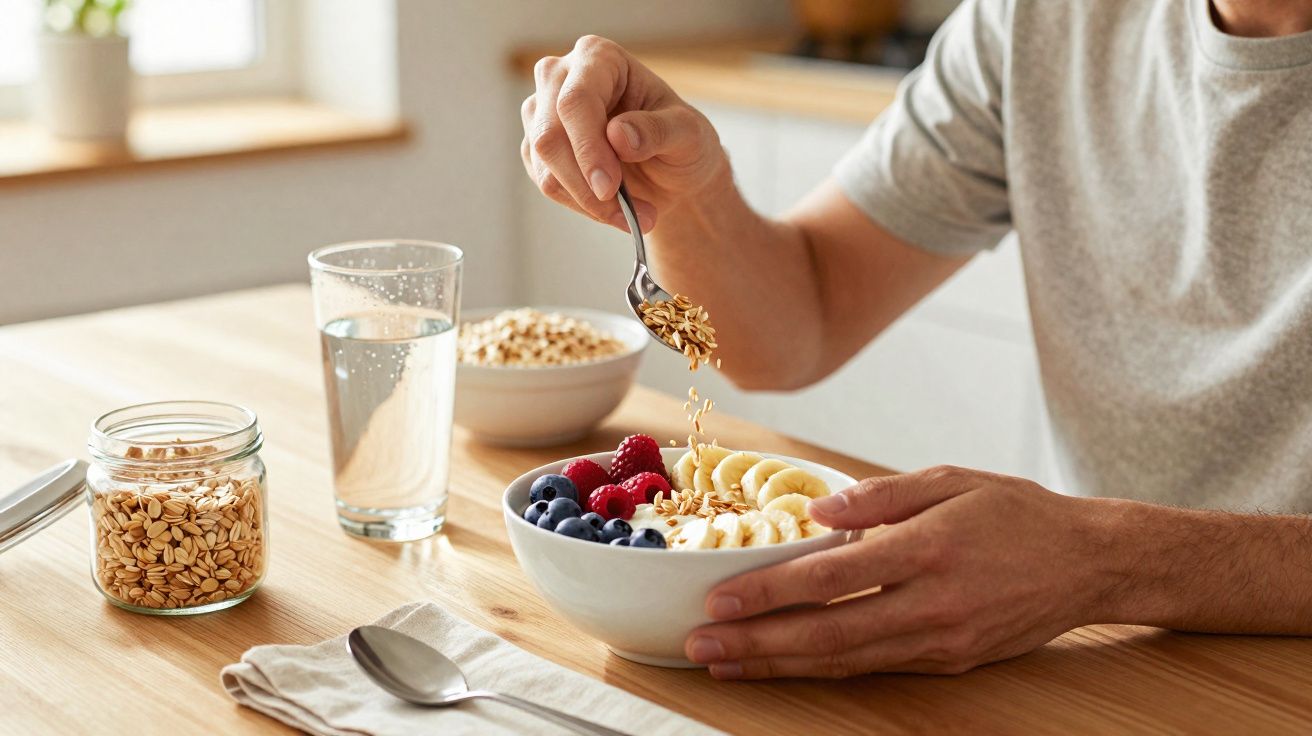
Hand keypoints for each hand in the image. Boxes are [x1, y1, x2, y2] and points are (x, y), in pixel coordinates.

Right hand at [521, 35, 727, 232]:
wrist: (671, 169)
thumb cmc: (681, 140)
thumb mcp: (688, 134)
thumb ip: (658, 130)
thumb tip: (618, 136)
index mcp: (599, 58)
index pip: (575, 100)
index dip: (588, 147)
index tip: (610, 188)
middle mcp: (561, 78)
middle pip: (549, 136)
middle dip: (586, 185)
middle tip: (627, 215)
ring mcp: (542, 113)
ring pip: (545, 167)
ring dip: (589, 202)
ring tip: (634, 216)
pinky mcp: (536, 148)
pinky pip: (548, 185)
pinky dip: (582, 206)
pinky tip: (613, 210)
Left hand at [685, 466, 1116, 677]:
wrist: (1089, 564)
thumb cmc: (1016, 515)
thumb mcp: (951, 480)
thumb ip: (880, 495)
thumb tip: (817, 510)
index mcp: (928, 548)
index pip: (830, 576)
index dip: (769, 591)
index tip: (720, 598)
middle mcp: (932, 604)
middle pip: (827, 632)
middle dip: (758, 642)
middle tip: (703, 645)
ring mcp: (941, 641)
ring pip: (845, 660)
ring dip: (780, 665)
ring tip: (728, 663)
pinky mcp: (948, 662)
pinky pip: (874, 668)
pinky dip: (824, 670)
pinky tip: (786, 666)